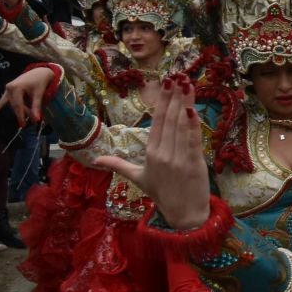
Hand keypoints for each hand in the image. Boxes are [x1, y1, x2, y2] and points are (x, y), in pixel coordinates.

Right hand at [0, 65, 57, 124]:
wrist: (38, 72)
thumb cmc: (39, 82)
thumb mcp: (39, 94)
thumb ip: (36, 106)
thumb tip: (37, 119)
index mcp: (16, 88)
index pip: (18, 105)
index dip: (21, 115)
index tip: (23, 125)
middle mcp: (9, 88)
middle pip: (15, 105)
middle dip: (23, 114)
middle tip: (32, 122)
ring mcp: (7, 89)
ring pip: (12, 104)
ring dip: (19, 111)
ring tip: (25, 120)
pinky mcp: (8, 90)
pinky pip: (3, 100)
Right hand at [91, 79, 212, 230]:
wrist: (183, 215)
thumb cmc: (162, 194)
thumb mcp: (138, 178)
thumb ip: (119, 165)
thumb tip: (96, 158)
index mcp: (150, 154)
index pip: (156, 123)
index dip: (161, 102)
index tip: (165, 84)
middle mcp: (162, 154)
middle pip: (168, 120)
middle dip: (173, 97)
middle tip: (177, 76)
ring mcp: (178, 159)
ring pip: (181, 127)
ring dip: (185, 104)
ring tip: (187, 84)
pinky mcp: (194, 165)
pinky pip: (193, 141)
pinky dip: (193, 125)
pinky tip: (194, 109)